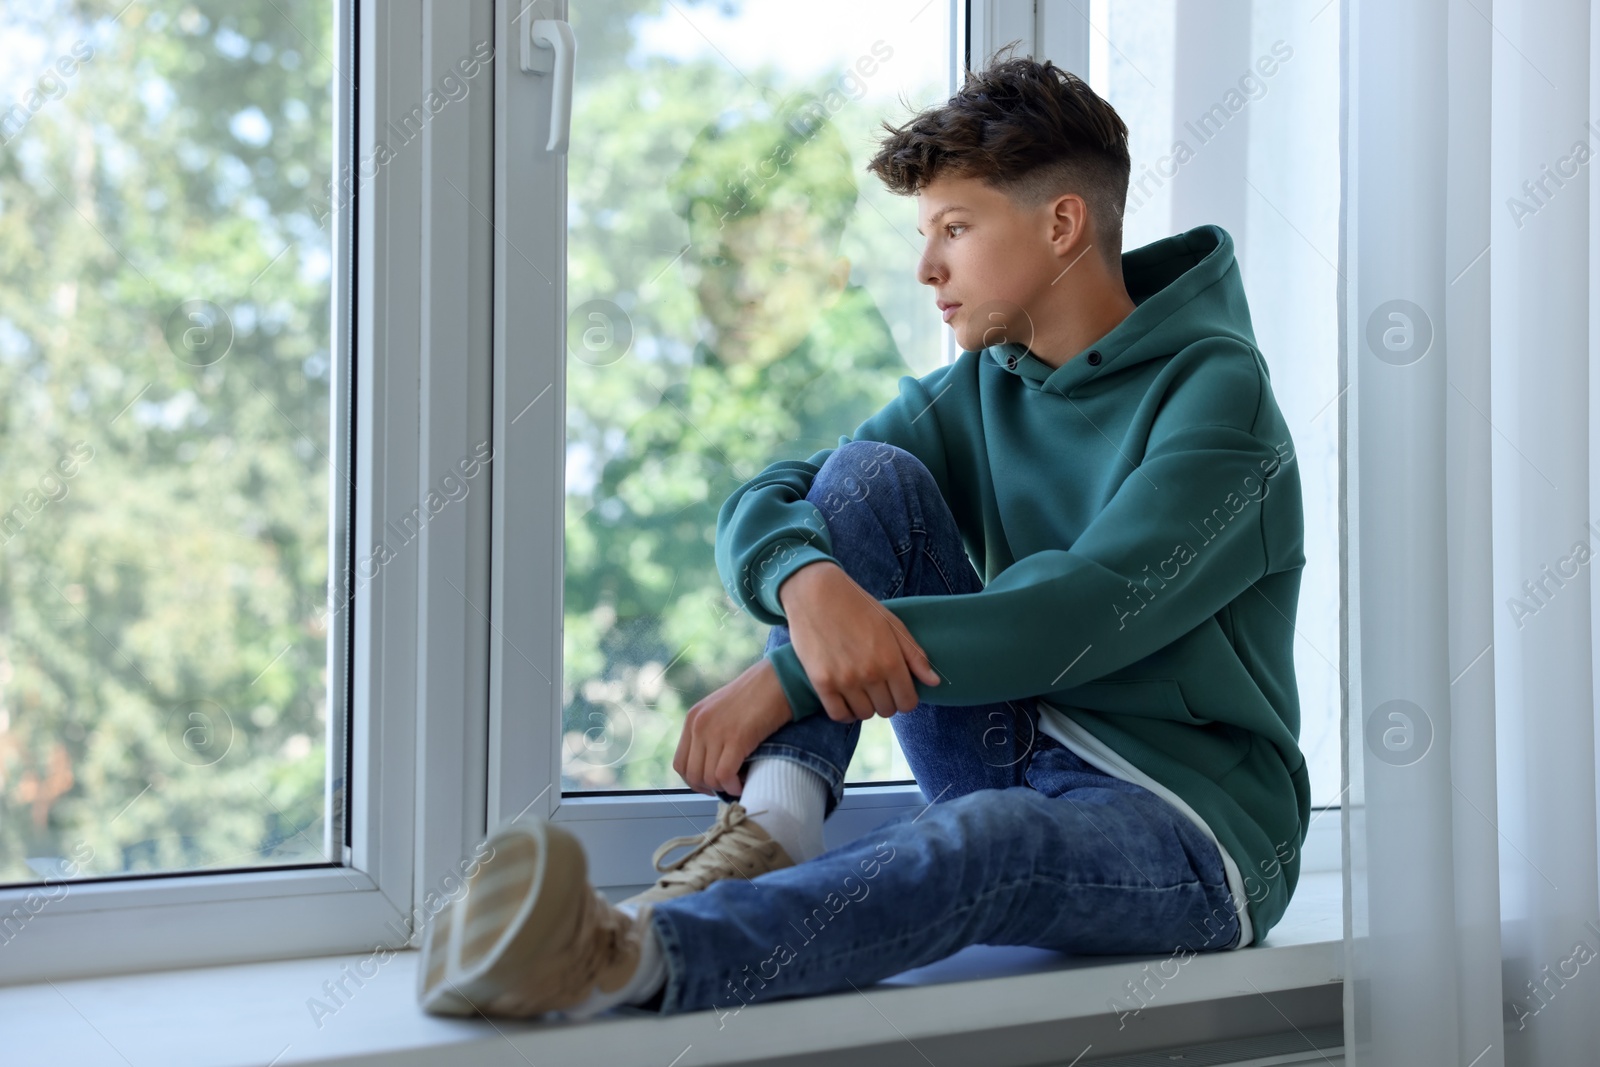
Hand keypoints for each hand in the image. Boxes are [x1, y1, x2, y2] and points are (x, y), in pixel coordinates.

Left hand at [673, 657, 793, 796]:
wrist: (778, 679)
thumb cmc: (757, 695)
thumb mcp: (722, 710)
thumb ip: (711, 731)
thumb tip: (711, 763)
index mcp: (693, 719)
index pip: (680, 763)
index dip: (694, 781)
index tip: (711, 784)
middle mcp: (699, 725)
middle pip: (692, 774)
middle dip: (709, 788)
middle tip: (727, 786)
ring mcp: (716, 731)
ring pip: (708, 778)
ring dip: (724, 787)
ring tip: (740, 782)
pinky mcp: (736, 738)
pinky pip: (724, 775)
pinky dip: (734, 785)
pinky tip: (744, 782)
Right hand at [778, 561, 940, 722]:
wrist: (814, 592)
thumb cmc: (856, 605)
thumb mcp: (891, 623)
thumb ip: (914, 654)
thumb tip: (934, 682)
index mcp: (891, 659)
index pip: (908, 702)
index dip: (905, 698)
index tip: (897, 688)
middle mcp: (870, 674)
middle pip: (887, 710)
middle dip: (886, 700)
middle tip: (877, 685)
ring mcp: (844, 680)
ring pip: (864, 714)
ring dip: (865, 705)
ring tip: (860, 688)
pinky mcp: (821, 682)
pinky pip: (839, 715)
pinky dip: (845, 711)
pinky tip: (845, 698)